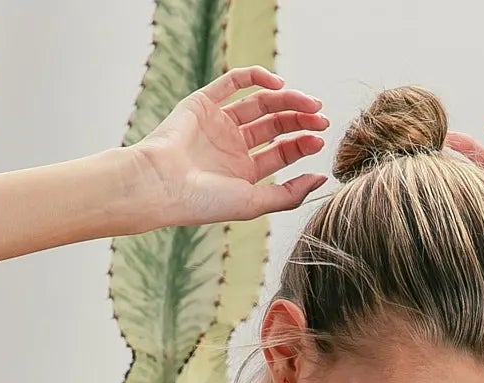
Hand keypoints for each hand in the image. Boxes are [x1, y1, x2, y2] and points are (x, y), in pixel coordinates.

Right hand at [133, 66, 329, 226]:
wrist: (162, 184)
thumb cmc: (204, 202)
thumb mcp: (254, 203)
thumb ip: (289, 194)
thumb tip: (322, 179)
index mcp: (243, 172)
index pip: (281, 152)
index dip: (302, 143)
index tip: (320, 139)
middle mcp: (232, 147)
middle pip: (274, 125)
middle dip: (299, 119)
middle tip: (321, 116)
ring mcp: (218, 123)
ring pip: (260, 103)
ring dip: (286, 99)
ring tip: (308, 103)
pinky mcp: (203, 102)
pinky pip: (233, 82)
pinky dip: (256, 78)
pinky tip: (278, 85)